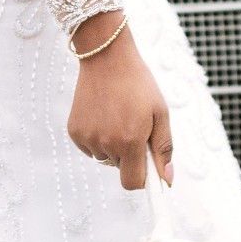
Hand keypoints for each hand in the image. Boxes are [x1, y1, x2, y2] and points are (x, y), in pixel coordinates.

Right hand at [66, 15, 173, 188]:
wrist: (107, 58)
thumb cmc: (139, 84)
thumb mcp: (160, 113)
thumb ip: (163, 149)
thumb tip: (166, 180)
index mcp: (130, 140)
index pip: (133, 183)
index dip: (143, 179)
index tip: (148, 172)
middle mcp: (106, 143)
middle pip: (120, 169)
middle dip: (130, 155)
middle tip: (135, 127)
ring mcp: (87, 138)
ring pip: (105, 158)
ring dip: (113, 146)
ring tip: (118, 116)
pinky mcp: (74, 132)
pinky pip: (90, 148)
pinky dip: (98, 138)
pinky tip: (103, 115)